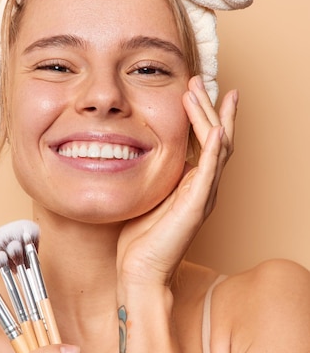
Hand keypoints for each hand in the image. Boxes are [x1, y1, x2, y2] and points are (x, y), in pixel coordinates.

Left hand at [117, 75, 236, 287]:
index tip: (193, 88)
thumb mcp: (146, 194)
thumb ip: (152, 173)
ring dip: (209, 117)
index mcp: (192, 183)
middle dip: (209, 107)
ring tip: (198, 92)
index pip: (205, 140)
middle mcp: (203, 186)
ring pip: (216, 148)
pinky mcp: (196, 206)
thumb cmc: (140, 238)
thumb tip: (136, 150)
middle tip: (197, 80)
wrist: (140, 272)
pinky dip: (213, 149)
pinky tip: (216, 129)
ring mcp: (203, 195)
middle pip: (217, 137)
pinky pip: (209, 172)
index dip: (203, 113)